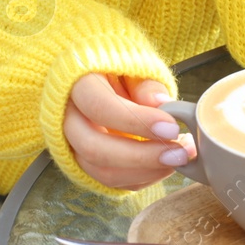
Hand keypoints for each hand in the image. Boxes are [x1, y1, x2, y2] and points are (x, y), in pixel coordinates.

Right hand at [64, 73, 196, 190]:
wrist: (94, 78)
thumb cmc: (116, 68)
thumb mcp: (131, 63)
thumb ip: (145, 82)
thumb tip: (160, 103)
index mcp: (74, 83)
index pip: (99, 106)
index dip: (136, 121)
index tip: (172, 128)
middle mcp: (64, 117)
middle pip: (94, 148)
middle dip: (141, 156)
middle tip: (179, 152)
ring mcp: (70, 144)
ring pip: (100, 170)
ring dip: (144, 172)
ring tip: (178, 158)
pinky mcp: (83, 162)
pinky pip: (109, 181)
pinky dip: (140, 178)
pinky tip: (164, 164)